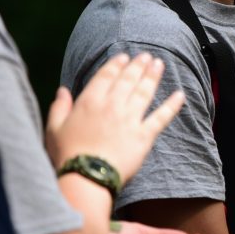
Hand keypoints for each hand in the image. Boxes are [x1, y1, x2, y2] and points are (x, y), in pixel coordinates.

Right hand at [45, 53, 184, 182]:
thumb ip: (59, 108)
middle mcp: (112, 106)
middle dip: (138, 65)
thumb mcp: (54, 129)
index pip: (105, 76)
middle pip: (128, 80)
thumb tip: (63, 90)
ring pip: (144, 92)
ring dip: (153, 76)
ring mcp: (130, 119)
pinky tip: (180, 95)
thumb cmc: (67, 156)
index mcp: (89, 102)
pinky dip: (172, 105)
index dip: (116, 64)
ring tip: (160, 64)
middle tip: (147, 56)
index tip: (124, 56)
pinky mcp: (144, 135)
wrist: (86, 177)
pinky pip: (161, 117)